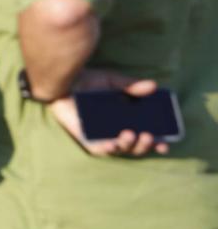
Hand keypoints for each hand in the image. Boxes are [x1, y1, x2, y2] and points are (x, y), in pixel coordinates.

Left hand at [48, 69, 169, 156]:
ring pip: (119, 149)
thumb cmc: (86, 80)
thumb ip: (131, 85)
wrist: (62, 80)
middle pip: (134, 147)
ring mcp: (99, 136)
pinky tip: (112, 145)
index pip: (143, 136)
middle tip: (148, 135)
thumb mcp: (112, 82)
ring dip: (128, 145)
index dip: (156, 143)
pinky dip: (106, 148)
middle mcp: (113, 131)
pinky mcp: (85, 137)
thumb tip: (154, 86)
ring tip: (131, 134)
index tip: (166, 143)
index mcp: (123, 120)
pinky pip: (97, 149)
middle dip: (144, 145)